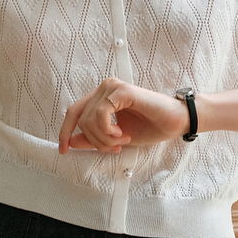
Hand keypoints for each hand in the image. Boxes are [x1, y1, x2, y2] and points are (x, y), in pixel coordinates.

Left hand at [58, 77, 189, 152]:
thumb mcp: (115, 138)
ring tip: (122, 140)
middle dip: (95, 141)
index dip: (65, 131)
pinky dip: (108, 130)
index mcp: (101, 97)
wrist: (175, 122)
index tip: (63, 150)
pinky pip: (100, 114)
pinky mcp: (122, 90)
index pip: (74, 112)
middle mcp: (104, 88)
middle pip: (80, 119)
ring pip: (89, 119)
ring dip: (104, 138)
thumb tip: (71, 142)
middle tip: (114, 147)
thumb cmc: (150, 127)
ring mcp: (113, 87)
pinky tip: (123, 134)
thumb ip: (93, 138)